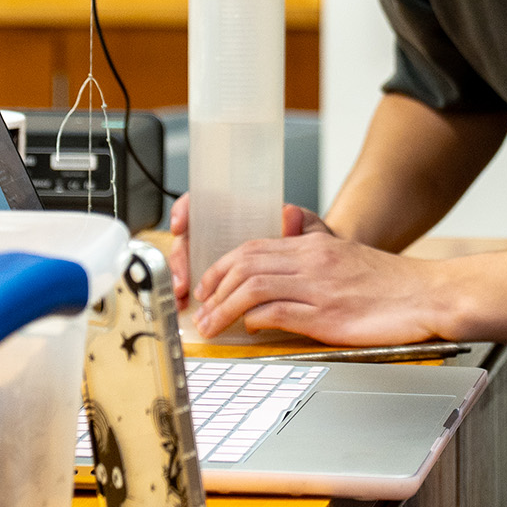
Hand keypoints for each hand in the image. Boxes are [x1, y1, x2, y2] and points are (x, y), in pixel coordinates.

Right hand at [167, 199, 326, 306]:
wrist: (326, 276)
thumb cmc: (316, 250)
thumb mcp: (313, 235)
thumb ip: (302, 225)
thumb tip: (290, 215)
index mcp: (246, 213)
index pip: (206, 202)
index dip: (186, 210)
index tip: (180, 226)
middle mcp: (228, 231)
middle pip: (191, 236)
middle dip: (180, 258)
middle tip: (182, 279)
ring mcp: (223, 255)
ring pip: (190, 261)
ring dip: (181, 277)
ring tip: (183, 296)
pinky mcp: (225, 279)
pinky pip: (201, 282)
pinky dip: (189, 292)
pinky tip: (186, 304)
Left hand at [191, 228, 455, 343]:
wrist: (430, 296)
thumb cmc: (393, 286)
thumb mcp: (347, 260)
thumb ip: (314, 260)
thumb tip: (281, 276)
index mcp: (315, 247)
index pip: (251, 247)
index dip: (221, 266)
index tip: (209, 286)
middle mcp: (312, 261)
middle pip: (245, 263)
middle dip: (214, 287)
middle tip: (201, 309)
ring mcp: (319, 287)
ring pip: (253, 287)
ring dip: (224, 308)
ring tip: (212, 326)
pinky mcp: (328, 316)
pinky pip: (278, 312)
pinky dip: (255, 319)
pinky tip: (248, 329)